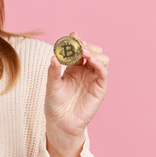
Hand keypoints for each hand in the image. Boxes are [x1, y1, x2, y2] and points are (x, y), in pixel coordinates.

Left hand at [45, 32, 108, 155]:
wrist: (60, 122)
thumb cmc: (54, 104)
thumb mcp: (51, 85)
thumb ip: (53, 71)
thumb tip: (53, 56)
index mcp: (73, 68)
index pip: (78, 50)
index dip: (77, 41)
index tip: (72, 34)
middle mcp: (85, 71)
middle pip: (92, 51)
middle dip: (86, 45)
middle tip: (78, 44)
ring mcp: (93, 79)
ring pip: (102, 59)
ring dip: (94, 52)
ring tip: (83, 52)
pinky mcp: (99, 88)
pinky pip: (103, 72)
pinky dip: (99, 63)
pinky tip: (91, 60)